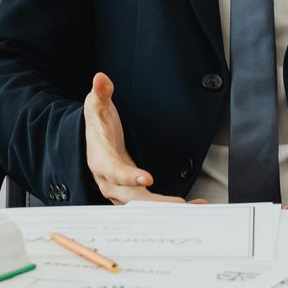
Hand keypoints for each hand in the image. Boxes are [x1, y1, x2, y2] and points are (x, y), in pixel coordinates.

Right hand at [84, 73, 191, 204]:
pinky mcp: (133, 193)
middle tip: (179, 203)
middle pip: (132, 197)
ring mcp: (122, 190)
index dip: (128, 176)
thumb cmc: (97, 125)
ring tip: (194, 207)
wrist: (94, 142)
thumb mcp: (96, 106)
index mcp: (100, 160)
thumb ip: (101, 93)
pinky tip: (191, 205)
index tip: (146, 178)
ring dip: (166, 208)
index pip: (113, 170)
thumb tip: (100, 79)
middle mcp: (110, 181)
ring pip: (143, 205)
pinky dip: (168, 207)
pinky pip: (150, 205)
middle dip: (156, 202)